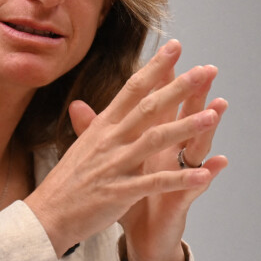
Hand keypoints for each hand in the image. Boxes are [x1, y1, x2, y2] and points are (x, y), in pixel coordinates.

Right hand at [25, 39, 227, 260]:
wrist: (48, 213)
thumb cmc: (68, 179)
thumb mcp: (81, 144)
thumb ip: (89, 123)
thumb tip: (81, 103)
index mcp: (104, 125)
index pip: (133, 88)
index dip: (155, 67)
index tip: (175, 47)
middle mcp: (111, 139)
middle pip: (149, 107)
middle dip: (179, 87)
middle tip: (206, 70)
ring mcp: (116, 165)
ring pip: (154, 140)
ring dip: (185, 127)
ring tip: (213, 116)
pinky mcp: (120, 193)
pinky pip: (153, 183)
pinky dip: (179, 179)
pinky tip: (203, 175)